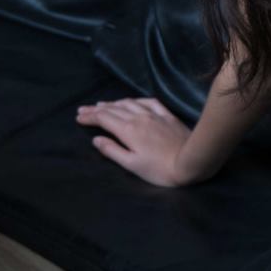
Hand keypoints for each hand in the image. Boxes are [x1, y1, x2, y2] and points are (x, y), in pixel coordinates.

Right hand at [75, 96, 205, 187]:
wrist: (191, 161)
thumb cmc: (160, 169)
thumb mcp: (132, 164)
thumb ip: (112, 150)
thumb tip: (96, 139)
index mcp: (127, 130)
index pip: (103, 118)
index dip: (89, 117)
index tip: (79, 118)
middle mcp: (139, 117)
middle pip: (113, 109)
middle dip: (96, 109)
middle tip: (83, 110)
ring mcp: (154, 114)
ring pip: (129, 103)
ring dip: (113, 103)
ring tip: (102, 104)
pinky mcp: (167, 115)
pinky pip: (148, 102)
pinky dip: (135, 100)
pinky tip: (132, 101)